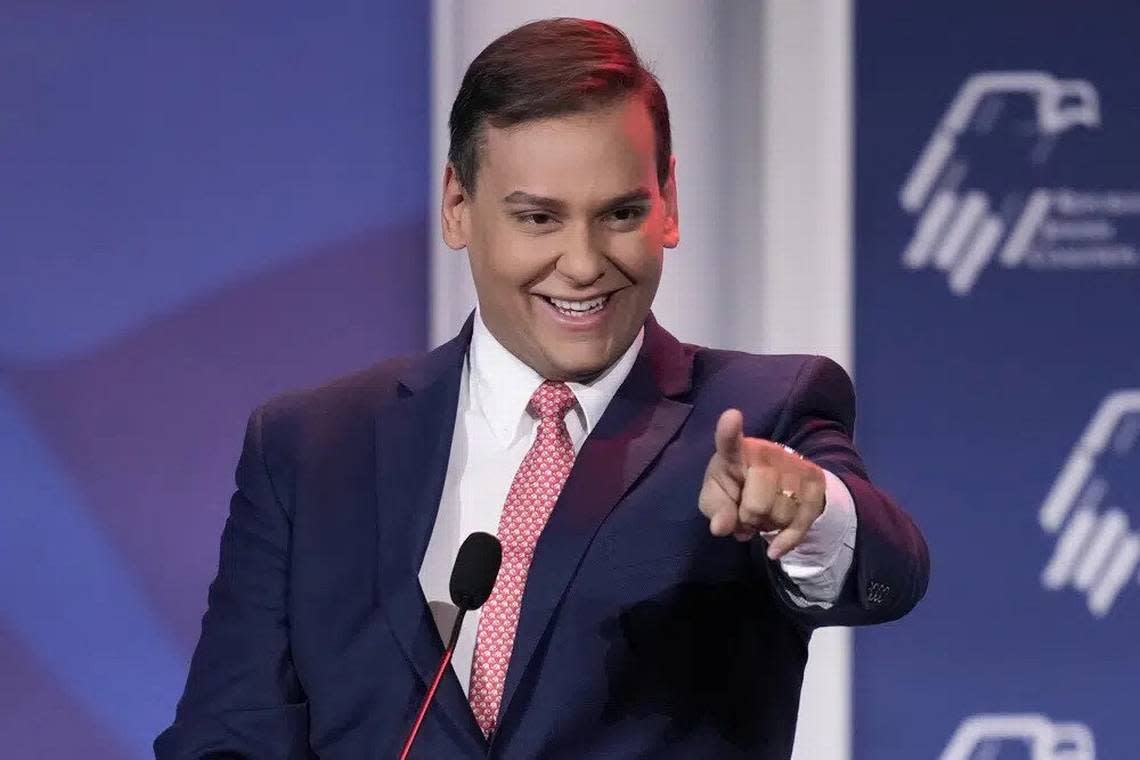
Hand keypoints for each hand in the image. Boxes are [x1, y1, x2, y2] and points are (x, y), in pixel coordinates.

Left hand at [698, 409, 826, 559]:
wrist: (772, 485)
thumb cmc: (735, 487)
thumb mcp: (716, 498)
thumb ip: (715, 510)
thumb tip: (721, 528)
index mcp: (735, 452)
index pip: (729, 442)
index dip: (729, 430)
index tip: (731, 417)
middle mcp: (767, 452)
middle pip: (757, 505)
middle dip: (750, 520)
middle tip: (746, 515)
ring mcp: (794, 464)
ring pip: (782, 516)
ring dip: (769, 527)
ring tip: (763, 516)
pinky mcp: (814, 480)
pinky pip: (802, 522)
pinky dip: (787, 540)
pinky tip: (775, 548)